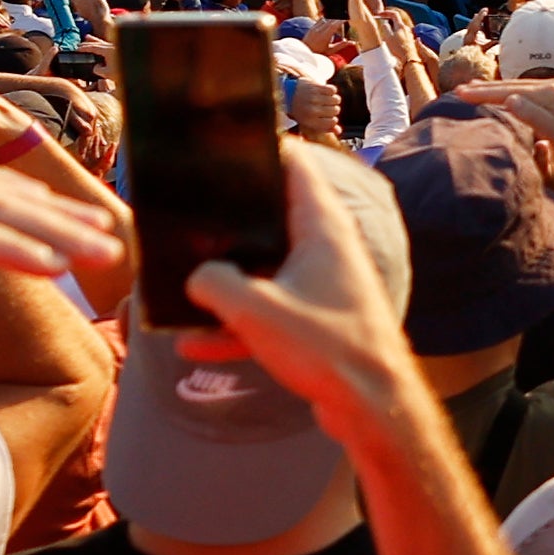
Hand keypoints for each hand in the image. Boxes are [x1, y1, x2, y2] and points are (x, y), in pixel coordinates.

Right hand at [180, 142, 427, 428]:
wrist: (374, 409)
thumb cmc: (327, 347)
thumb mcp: (255, 309)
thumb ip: (214, 283)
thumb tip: (197, 276)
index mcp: (321, 228)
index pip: (295, 166)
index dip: (259, 151)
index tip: (221, 145)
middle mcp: (326, 250)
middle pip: (271, 220)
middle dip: (229, 221)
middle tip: (186, 215)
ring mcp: (323, 288)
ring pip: (265, 273)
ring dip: (226, 283)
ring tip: (179, 284)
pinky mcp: (317, 326)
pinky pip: (268, 317)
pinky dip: (235, 328)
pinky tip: (193, 345)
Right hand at [460, 70, 553, 163]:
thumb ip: (535, 117)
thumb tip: (509, 99)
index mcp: (549, 94)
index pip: (508, 91)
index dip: (483, 93)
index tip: (460, 94)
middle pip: (512, 85)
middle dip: (486, 87)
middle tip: (460, 90)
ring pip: (521, 85)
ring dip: (498, 88)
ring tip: (477, 90)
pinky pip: (531, 89)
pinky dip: (513, 91)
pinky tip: (509, 96)